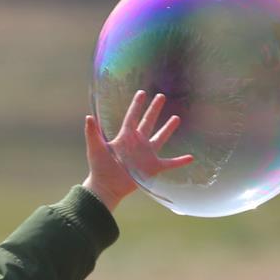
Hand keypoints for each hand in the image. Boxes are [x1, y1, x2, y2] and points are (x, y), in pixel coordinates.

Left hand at [83, 90, 193, 211]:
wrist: (107, 186)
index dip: (137, 105)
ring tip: (176, 118)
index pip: (132, 117)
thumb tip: (88, 117)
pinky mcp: (153, 167)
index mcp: (125, 137)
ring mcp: (146, 155)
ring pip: (160, 138)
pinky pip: (169, 163)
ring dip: (168, 129)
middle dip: (154, 109)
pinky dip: (180, 161)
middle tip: (161, 96)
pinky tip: (190, 157)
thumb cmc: (99, 167)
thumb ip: (92, 133)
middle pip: (148, 122)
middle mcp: (138, 143)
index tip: (142, 92)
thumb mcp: (95, 148)